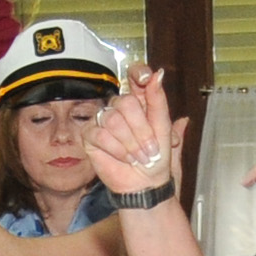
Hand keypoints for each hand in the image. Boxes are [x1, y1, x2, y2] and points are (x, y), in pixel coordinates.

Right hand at [88, 66, 184, 197]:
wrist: (145, 183)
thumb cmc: (157, 158)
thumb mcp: (164, 128)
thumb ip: (159, 101)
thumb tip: (158, 75)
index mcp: (141, 101)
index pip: (135, 75)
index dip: (138, 72)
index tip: (144, 78)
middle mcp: (120, 108)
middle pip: (125, 102)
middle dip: (141, 129)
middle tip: (150, 148)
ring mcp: (103, 121)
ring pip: (113, 120)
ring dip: (130, 143)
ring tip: (139, 157)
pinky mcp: (91, 136)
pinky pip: (100, 134)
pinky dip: (116, 149)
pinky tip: (125, 158)